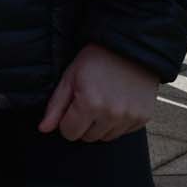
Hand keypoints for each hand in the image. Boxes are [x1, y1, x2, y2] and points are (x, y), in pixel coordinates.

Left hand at [37, 44, 159, 141]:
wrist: (129, 48)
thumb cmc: (96, 59)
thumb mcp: (70, 77)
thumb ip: (55, 106)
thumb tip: (44, 129)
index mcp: (90, 104)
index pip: (69, 133)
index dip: (67, 120)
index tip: (73, 106)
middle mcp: (111, 114)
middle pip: (87, 138)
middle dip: (84, 124)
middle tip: (89, 101)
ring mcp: (129, 117)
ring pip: (105, 137)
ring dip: (101, 125)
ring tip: (104, 101)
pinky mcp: (142, 118)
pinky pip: (123, 132)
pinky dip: (118, 123)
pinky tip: (118, 103)